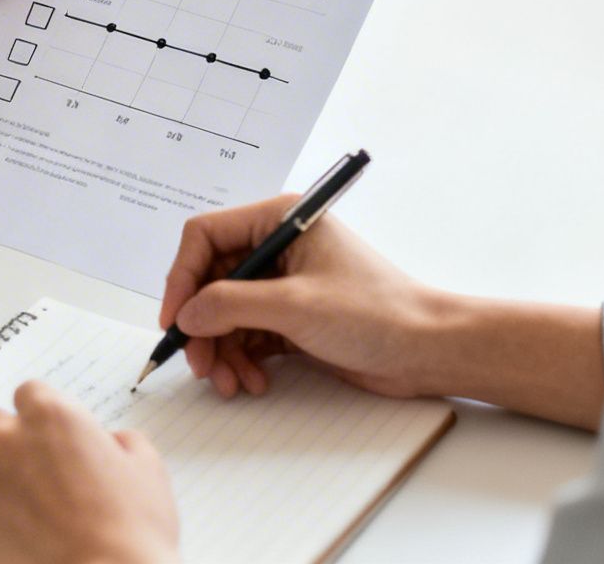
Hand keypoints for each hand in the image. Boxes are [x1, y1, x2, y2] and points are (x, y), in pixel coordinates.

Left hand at [0, 381, 179, 563]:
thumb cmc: (130, 528)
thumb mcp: (146, 468)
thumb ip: (122, 441)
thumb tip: (111, 443)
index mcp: (51, 414)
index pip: (30, 393)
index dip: (43, 414)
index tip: (53, 433)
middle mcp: (9, 438)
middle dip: (14, 439)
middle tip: (38, 468)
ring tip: (14, 491)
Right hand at [159, 203, 450, 399]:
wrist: (427, 350)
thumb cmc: (377, 313)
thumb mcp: (295, 306)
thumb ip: (231, 305)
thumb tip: (187, 314)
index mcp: (280, 220)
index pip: (205, 236)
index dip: (182, 276)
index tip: (175, 319)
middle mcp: (277, 247)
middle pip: (210, 280)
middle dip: (202, 326)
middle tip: (200, 365)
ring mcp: (283, 284)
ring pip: (224, 313)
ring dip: (221, 351)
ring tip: (231, 383)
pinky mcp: (290, 318)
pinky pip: (245, 336)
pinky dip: (241, 360)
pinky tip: (253, 382)